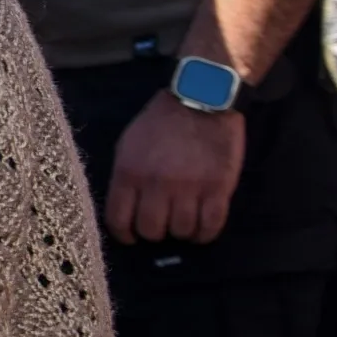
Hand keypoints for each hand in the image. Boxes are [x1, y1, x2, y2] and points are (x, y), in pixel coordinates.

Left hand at [105, 91, 248, 245]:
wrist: (201, 99)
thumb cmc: (160, 122)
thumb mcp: (129, 144)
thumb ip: (125, 177)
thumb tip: (125, 209)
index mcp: (129, 172)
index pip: (118, 220)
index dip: (124, 235)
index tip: (131, 236)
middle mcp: (156, 184)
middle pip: (151, 231)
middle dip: (155, 233)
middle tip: (161, 224)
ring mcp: (189, 188)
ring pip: (181, 232)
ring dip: (181, 232)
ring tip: (183, 222)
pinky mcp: (218, 190)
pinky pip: (210, 227)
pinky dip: (204, 234)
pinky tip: (201, 228)